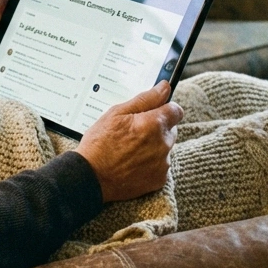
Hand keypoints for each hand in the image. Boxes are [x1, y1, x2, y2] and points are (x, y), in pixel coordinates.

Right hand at [75, 82, 182, 202]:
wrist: (91, 177)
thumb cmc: (100, 144)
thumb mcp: (117, 113)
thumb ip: (145, 99)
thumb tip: (164, 87)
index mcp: (155, 124)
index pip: (176, 110)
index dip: (165, 109)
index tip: (154, 112)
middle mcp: (163, 144)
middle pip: (170, 130)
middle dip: (157, 128)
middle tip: (134, 133)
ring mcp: (162, 164)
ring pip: (165, 148)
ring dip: (154, 147)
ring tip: (130, 151)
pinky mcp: (159, 179)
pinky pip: (161, 166)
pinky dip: (151, 164)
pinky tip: (133, 164)